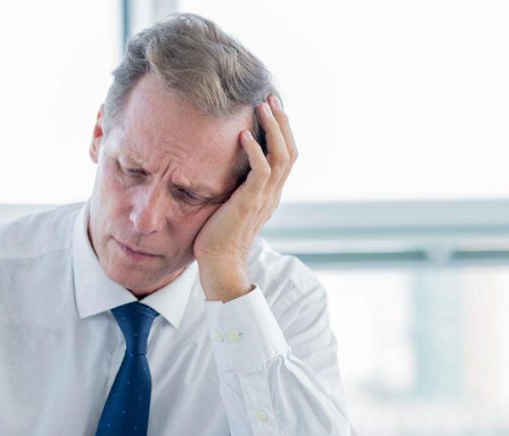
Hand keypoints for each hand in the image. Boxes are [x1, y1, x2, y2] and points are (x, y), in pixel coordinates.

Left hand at [193, 94, 297, 301]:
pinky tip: (244, 134)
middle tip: (271, 98)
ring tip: (263, 106)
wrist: (219, 264)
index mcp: (271, 193)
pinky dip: (255, 151)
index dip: (282, 131)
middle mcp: (273, 194)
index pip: (286, 156)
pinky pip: (261, 172)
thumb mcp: (231, 204)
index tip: (272, 108)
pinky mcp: (250, 203)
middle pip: (290, 150)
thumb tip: (227, 167)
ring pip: (280, 156)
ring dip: (273, 128)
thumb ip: (236, 187)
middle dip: (282, 122)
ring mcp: (264, 198)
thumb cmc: (218, 236)